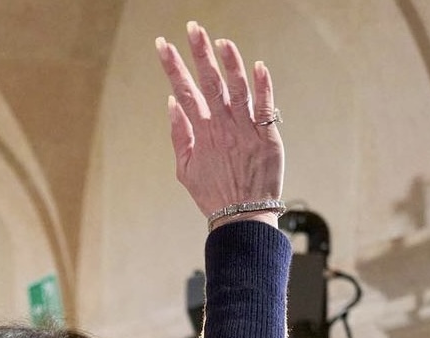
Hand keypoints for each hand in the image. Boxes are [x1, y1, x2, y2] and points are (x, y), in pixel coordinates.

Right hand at [156, 23, 283, 223]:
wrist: (242, 217)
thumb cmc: (213, 195)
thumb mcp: (185, 171)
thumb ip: (179, 136)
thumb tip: (172, 104)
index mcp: (201, 134)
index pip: (183, 92)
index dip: (173, 67)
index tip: (162, 44)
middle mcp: (222, 127)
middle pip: (209, 83)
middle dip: (198, 53)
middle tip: (191, 27)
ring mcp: (245, 130)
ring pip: (236, 88)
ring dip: (229, 62)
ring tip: (220, 40)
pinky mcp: (266, 135)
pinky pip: (264, 105)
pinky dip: (262, 85)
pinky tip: (257, 65)